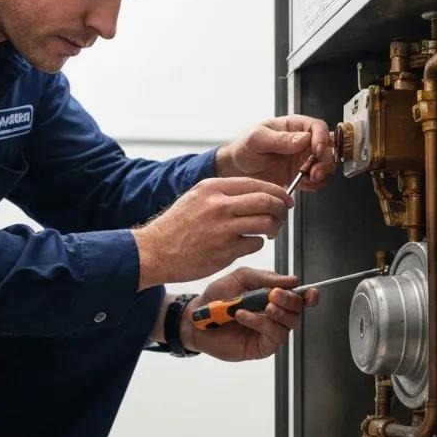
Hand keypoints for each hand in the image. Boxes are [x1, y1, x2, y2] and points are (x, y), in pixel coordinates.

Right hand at [133, 177, 292, 289]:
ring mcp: (222, 228)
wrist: (153, 252)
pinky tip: (248, 244)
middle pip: (266, 200)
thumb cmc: (174, 228)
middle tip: (283, 214)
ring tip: (270, 231)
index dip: (276, 191)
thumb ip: (222, 193)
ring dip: (274, 227)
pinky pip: (255, 243)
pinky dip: (258, 243)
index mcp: (212, 188)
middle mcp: (218, 205)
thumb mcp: (195, 198)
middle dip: (281, 208)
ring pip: (266, 222)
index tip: (284, 198)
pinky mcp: (225, 250)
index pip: (256, 184)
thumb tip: (255, 193)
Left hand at [180, 267, 318, 361]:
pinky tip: (243, 316)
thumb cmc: (216, 297)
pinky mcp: (261, 347)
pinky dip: (259, 323)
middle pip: (297, 310)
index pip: (299, 297)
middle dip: (289, 300)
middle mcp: (274, 315)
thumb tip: (291, 280)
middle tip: (274, 295)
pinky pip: (272, 335)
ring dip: (278, 313)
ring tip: (262, 306)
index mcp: (273, 297)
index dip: (308, 295)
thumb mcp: (240, 278)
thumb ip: (264, 277)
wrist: (195, 317)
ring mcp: (269, 332)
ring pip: (288, 324)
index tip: (309, 292)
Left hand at [214, 116, 334, 190]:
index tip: (317, 150)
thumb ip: (280, 139)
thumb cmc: (244, 148)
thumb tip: (303, 139)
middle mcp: (302, 142)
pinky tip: (304, 185)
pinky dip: (314, 184)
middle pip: (327, 147)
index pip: (317, 127)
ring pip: (325, 164)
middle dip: (325, 161)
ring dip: (322, 174)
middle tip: (314, 172)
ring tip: (309, 180)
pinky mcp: (300, 175)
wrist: (235, 169)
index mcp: (294, 127)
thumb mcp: (256, 139)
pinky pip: (316, 180)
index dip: (321, 138)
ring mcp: (302, 159)